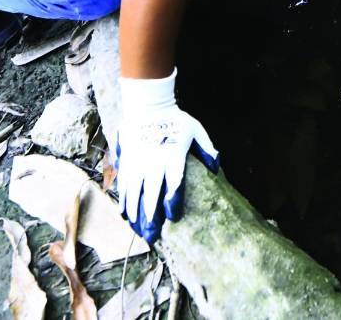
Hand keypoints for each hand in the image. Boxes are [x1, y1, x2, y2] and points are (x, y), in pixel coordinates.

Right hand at [115, 69, 218, 242]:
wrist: (147, 104)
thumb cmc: (175, 119)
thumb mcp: (196, 129)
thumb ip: (207, 148)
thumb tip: (216, 166)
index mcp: (173, 156)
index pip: (174, 183)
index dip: (173, 202)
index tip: (172, 217)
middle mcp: (153, 162)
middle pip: (151, 193)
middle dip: (151, 216)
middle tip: (152, 236)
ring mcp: (138, 162)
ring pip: (135, 192)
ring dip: (136, 213)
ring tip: (138, 230)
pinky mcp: (126, 161)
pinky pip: (124, 184)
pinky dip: (124, 200)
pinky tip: (125, 214)